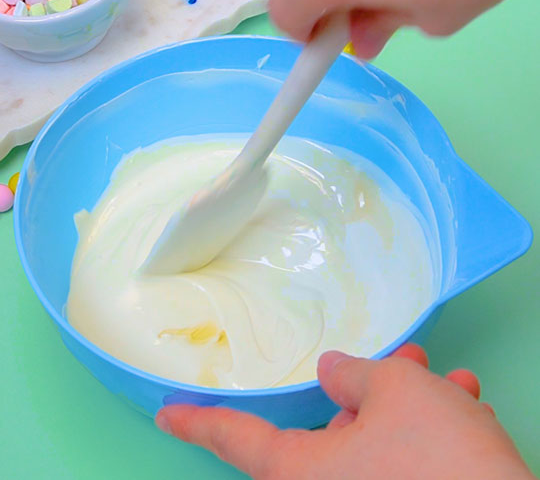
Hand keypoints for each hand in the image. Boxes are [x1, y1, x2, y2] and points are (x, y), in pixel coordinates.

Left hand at [155, 344, 533, 478]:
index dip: (198, 421)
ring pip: (376, 444)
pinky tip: (464, 406)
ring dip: (410, 408)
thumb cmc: (440, 455)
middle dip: (370, 393)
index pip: (236, 437)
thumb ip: (356, 375)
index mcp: (304, 472)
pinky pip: (404, 465)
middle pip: (332, 431)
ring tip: (448, 382)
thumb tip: (332, 371)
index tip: (166, 414)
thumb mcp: (396, 391)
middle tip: (407, 362)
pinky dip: (428, 435)